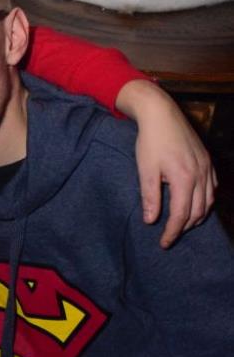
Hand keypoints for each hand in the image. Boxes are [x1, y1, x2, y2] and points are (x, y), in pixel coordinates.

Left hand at [116, 79, 216, 247]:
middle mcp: (200, 174)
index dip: (172, 232)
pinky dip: (205, 201)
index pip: (181, 214)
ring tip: (182, 225)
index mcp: (184, 178)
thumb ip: (149, 196)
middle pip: (198, 211)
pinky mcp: (207, 161)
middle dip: (184, 227)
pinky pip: (212, 188)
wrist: (161, 113)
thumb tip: (150, 221)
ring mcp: (207, 167)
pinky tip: (195, 205)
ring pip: (208, 201)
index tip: (163, 243)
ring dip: (197, 216)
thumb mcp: (145, 169)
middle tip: (170, 236)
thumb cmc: (151, 141)